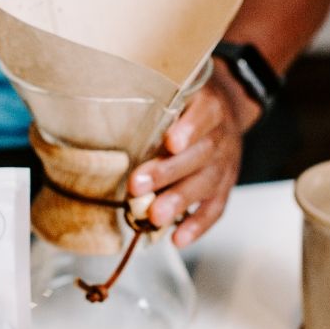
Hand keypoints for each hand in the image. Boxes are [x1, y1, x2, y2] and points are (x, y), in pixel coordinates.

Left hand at [127, 58, 261, 247]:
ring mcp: (226, 163)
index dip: (189, 129)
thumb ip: (155, 104)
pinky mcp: (225, 186)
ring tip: (154, 217)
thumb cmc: (188, 103)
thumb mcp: (177, 89)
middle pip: (200, 154)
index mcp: (209, 106)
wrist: (227, 109)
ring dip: (179, 202)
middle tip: (137, 186)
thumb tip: (102, 118)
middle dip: (168, 172)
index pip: (203, 115)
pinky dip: (198, 225)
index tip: (170, 142)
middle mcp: (221, 135)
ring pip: (206, 183)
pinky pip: (216, 208)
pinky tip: (177, 238)